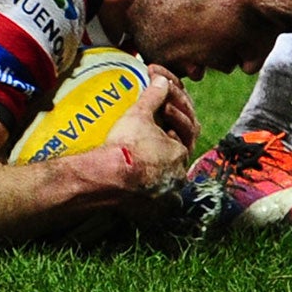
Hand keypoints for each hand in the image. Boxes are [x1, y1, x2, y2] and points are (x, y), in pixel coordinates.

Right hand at [110, 71, 193, 194]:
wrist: (108, 177)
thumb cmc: (126, 144)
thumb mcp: (138, 113)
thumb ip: (153, 96)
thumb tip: (161, 79)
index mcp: (181, 153)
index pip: (182, 137)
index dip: (169, 126)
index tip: (156, 121)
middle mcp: (179, 177)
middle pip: (176, 161)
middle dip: (166, 150)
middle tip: (149, 141)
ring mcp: (166, 197)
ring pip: (168, 183)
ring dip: (160, 172)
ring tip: (144, 162)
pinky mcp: (152, 212)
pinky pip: (156, 204)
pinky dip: (151, 195)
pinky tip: (140, 188)